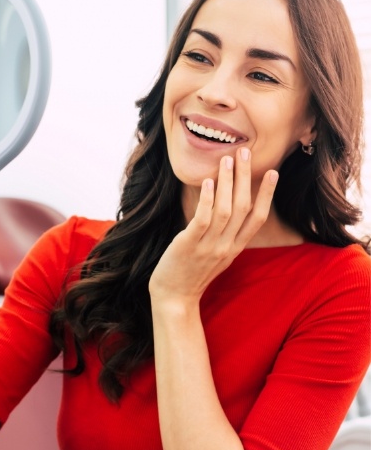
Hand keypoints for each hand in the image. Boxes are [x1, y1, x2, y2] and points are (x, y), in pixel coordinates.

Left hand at [149, 148, 277, 303]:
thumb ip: (226, 233)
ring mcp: (209, 246)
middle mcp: (226, 246)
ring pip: (225, 209)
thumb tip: (227, 204)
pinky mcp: (189, 245)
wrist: (175, 297)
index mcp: (236, 247)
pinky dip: (207, 199)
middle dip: (245, 177)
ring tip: (227, 159)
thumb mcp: (217, 254)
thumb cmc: (192, 272)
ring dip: (227, 183)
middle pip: (243, 207)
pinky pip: (202, 219)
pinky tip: (208, 182)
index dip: (267, 194)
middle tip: (245, 152)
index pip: (258, 218)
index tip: (273, 172)